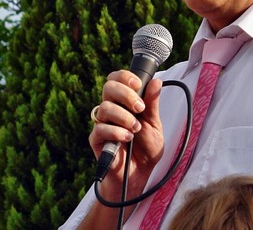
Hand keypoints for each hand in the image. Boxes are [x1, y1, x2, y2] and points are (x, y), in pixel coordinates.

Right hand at [89, 70, 164, 200]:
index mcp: (124, 102)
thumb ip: (152, 104)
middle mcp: (111, 110)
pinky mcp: (96, 140)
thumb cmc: (146, 149)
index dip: (125, 77)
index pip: (116, 79)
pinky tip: (127, 138)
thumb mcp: (154, 125)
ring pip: (105, 108)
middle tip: (139, 108)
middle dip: (126, 94)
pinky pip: (100, 129)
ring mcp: (102, 124)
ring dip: (124, 116)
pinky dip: (116, 131)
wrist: (140, 174)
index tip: (138, 84)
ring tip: (135, 129)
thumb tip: (156, 82)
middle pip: (108, 87)